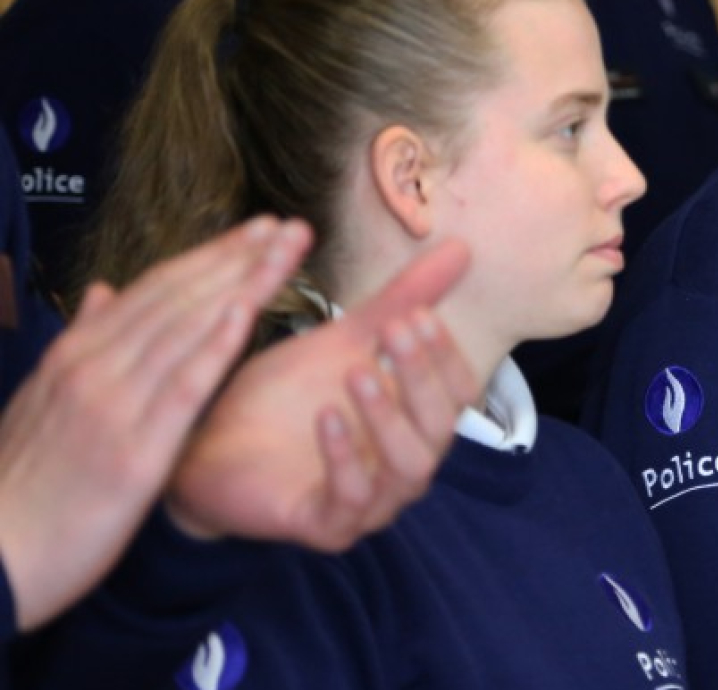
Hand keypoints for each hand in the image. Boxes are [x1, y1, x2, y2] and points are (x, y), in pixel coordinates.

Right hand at [0, 218, 308, 631]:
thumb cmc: (24, 485)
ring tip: (288, 251)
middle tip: (291, 227)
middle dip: (239, 257)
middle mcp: (94, 367)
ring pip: (187, 328)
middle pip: (179, 297)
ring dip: (243, 284)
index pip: (155, 290)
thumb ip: (82, 344)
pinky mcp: (132, 451)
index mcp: (77, 354)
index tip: (257, 231)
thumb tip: (103, 291)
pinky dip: (214, 345)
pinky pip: (181, 387)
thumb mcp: (42, 403)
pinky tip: (247, 312)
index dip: (211, 256)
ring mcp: (112, 404)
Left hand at [167, 240, 475, 552]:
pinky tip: (324, 417)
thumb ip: (399, 302)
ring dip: (389, 418)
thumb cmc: (280, 398)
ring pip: (410, 469)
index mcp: (415, 423)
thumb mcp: (342, 342)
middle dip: (420, 377)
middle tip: (393, 332)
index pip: (460, 394)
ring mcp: (370, 502)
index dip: (445, 355)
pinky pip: (351, 501)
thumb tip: (459, 248)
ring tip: (357, 374)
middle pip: (442, 429)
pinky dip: (342, 458)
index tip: (416, 314)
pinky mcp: (325, 526)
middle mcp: (403, 466)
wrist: (200, 447)